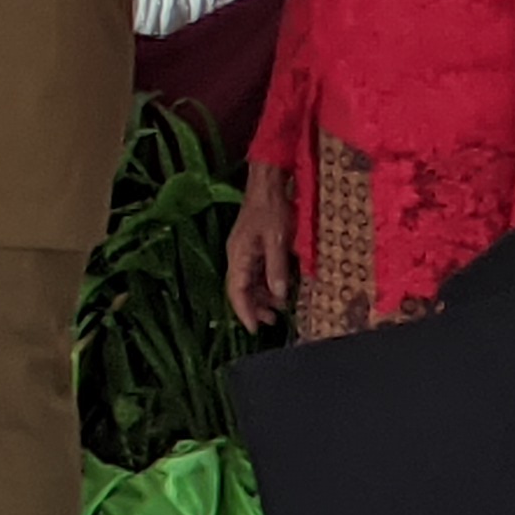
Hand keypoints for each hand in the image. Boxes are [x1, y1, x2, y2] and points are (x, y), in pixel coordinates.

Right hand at [226, 168, 295, 331]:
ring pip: (248, 282)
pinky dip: (266, 284)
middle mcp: (237, 255)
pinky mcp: (253, 247)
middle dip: (253, 307)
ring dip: (261, 297)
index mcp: (238, 255)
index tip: (253, 329)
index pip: (236, 290)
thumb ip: (276, 269)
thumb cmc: (271, 210)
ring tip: (278, 310)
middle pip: (240, 288)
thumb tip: (278, 295)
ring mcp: (244, 251)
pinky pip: (256, 272)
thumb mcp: (278, 240)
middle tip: (271, 321)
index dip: (244, 311)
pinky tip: (279, 290)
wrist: (268, 185)